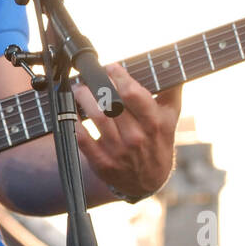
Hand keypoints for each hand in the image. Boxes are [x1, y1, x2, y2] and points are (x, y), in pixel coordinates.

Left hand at [72, 64, 181, 200]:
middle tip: (89, 76)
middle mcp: (137, 137)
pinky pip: (83, 139)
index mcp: (154, 123)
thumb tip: (171, 63)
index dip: (119, 76)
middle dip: (97, 85)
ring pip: (97, 117)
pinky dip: (74, 122)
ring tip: (80, 89)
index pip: (133, 94)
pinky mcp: (103, 163)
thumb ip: (171, 91)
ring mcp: (119, 151)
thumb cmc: (158, 142)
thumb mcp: (170, 118)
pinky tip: (72, 110)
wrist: (149, 182)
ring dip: (84, 98)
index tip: (111, 67)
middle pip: (112, 103)